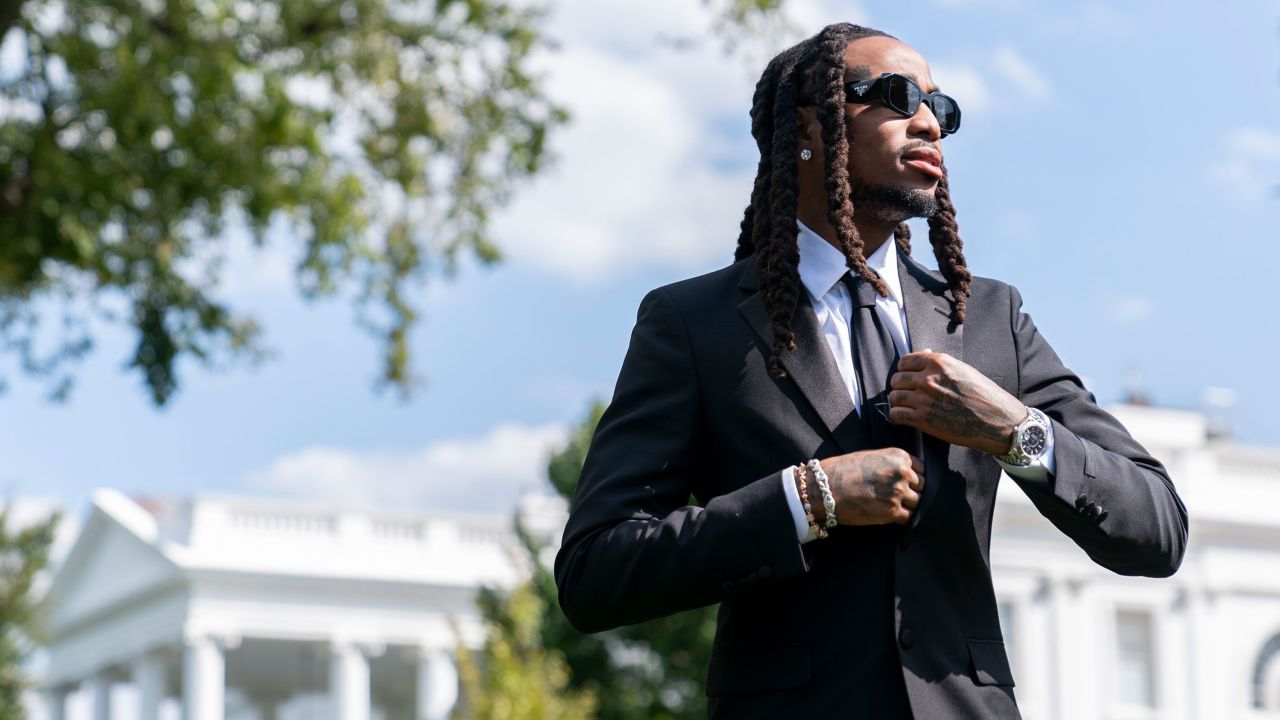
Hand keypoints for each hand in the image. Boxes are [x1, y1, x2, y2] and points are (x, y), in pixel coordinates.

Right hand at [816, 448, 923, 525]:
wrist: (824, 489)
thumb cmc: (842, 470)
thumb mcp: (870, 456)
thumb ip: (891, 463)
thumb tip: (906, 474)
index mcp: (898, 456)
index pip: (922, 469)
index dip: (915, 477)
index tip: (908, 482)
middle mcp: (902, 473)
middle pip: (922, 486)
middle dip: (914, 491)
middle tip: (902, 496)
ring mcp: (898, 493)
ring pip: (918, 502)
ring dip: (910, 506)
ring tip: (897, 506)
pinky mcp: (891, 512)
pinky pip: (909, 518)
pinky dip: (904, 518)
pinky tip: (894, 516)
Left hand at [887, 350, 1024, 454]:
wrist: (997, 420)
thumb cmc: (984, 395)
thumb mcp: (963, 370)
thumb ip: (940, 364)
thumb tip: (923, 354)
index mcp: (939, 362)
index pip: (905, 361)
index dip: (904, 370)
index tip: (908, 377)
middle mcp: (928, 378)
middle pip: (896, 379)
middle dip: (900, 386)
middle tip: (907, 393)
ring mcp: (924, 399)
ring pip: (894, 396)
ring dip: (898, 401)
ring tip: (907, 406)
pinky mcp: (923, 419)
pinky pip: (895, 414)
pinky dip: (897, 416)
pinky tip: (906, 417)